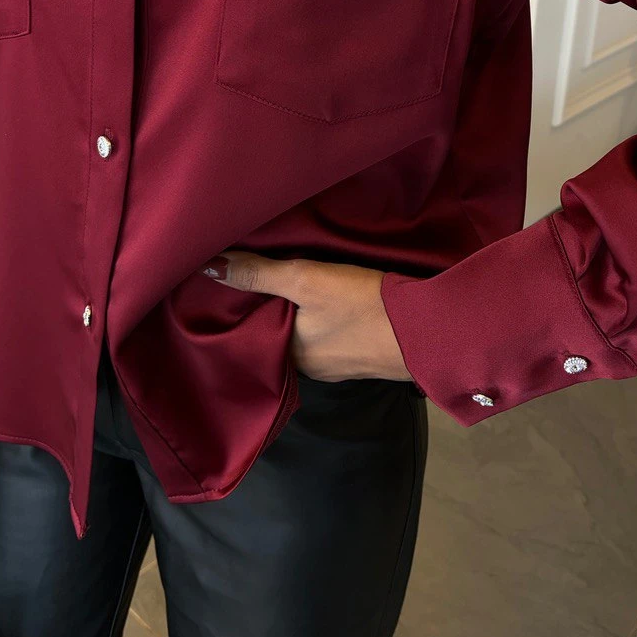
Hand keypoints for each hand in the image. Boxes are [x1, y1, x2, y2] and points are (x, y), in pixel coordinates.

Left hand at [201, 252, 412, 382]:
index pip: (247, 334)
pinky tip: (318, 298)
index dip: (235, 309)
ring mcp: (334, 365)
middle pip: (273, 335)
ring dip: (291, 314)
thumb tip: (209, 267)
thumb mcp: (306, 281)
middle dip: (263, 310)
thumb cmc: (363, 307)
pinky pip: (324, 336)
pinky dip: (316, 318)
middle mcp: (306, 369)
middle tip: (249, 273)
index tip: (222, 284)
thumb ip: (259, 274)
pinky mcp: (357, 355)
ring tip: (279, 279)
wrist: (428, 330)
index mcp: (287, 358)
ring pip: (299, 335)